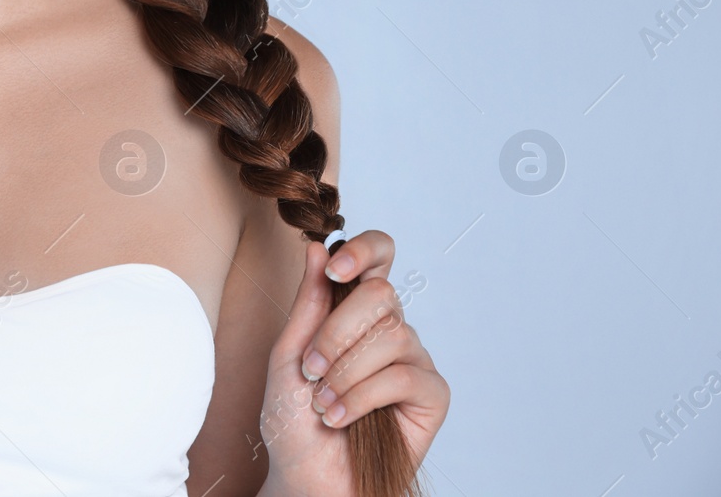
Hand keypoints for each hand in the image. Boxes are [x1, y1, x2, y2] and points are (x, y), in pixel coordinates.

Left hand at [255, 231, 448, 496]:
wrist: (307, 477)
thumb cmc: (294, 420)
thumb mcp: (288, 355)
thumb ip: (308, 304)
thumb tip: (316, 248)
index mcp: (355, 309)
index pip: (379, 255)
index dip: (364, 250)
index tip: (333, 268)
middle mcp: (389, 328)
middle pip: (381, 293)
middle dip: (337, 331)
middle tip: (311, 368)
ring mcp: (413, 359)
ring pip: (392, 335)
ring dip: (345, 372)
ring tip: (321, 401)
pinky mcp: (432, 395)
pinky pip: (404, 375)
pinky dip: (362, 397)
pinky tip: (340, 417)